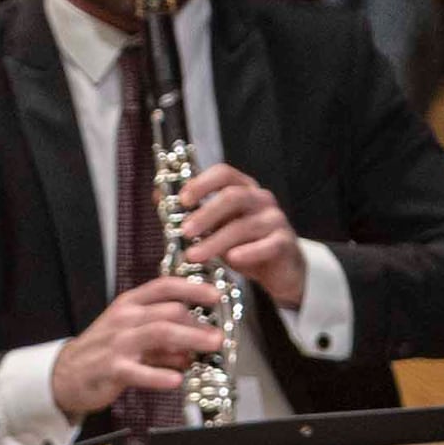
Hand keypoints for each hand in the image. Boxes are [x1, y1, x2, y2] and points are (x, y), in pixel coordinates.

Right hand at [48, 273, 230, 419]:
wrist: (64, 374)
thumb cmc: (101, 352)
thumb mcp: (132, 337)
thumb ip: (163, 342)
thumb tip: (192, 349)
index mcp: (130, 304)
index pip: (164, 287)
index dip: (193, 288)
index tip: (215, 295)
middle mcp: (125, 318)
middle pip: (169, 311)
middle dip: (199, 323)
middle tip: (219, 335)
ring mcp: (117, 342)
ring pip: (159, 333)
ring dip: (189, 339)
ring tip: (210, 347)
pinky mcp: (111, 368)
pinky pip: (139, 371)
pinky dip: (159, 375)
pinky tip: (176, 381)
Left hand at [174, 162, 301, 310]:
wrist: (278, 270)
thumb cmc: (243, 244)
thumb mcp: (215, 227)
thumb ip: (192, 212)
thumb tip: (158, 195)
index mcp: (242, 189)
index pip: (224, 174)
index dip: (202, 183)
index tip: (182, 199)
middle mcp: (260, 199)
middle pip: (233, 196)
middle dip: (205, 213)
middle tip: (185, 231)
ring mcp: (275, 220)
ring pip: (244, 225)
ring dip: (216, 240)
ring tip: (195, 255)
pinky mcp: (284, 243)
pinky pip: (267, 245)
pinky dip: (248, 253)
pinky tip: (233, 260)